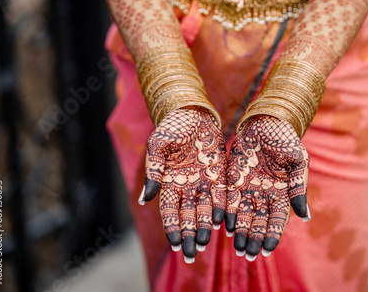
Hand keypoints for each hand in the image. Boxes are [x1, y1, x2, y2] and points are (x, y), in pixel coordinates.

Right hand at [141, 106, 226, 261]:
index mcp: (168, 182)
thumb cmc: (171, 127)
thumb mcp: (157, 146)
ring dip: (204, 227)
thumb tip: (145, 199)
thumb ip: (153, 171)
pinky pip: (220, 195)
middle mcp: (186, 186)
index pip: (168, 212)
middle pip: (187, 217)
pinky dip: (221, 209)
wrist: (193, 112)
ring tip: (206, 243)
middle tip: (191, 254)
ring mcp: (203, 181)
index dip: (171, 228)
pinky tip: (222, 223)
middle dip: (188, 236)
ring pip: (204, 210)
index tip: (175, 244)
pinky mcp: (218, 174)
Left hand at [225, 115, 309, 259]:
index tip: (267, 251)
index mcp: (282, 192)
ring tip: (237, 247)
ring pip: (244, 215)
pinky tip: (226, 226)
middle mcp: (265, 194)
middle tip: (248, 255)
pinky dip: (229, 214)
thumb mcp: (298, 161)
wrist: (265, 121)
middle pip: (259, 222)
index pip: (277, 220)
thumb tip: (305, 216)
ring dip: (241, 232)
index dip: (272, 236)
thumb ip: (299, 188)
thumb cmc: (285, 139)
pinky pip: (230, 200)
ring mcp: (249, 188)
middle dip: (254, 238)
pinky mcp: (233, 179)